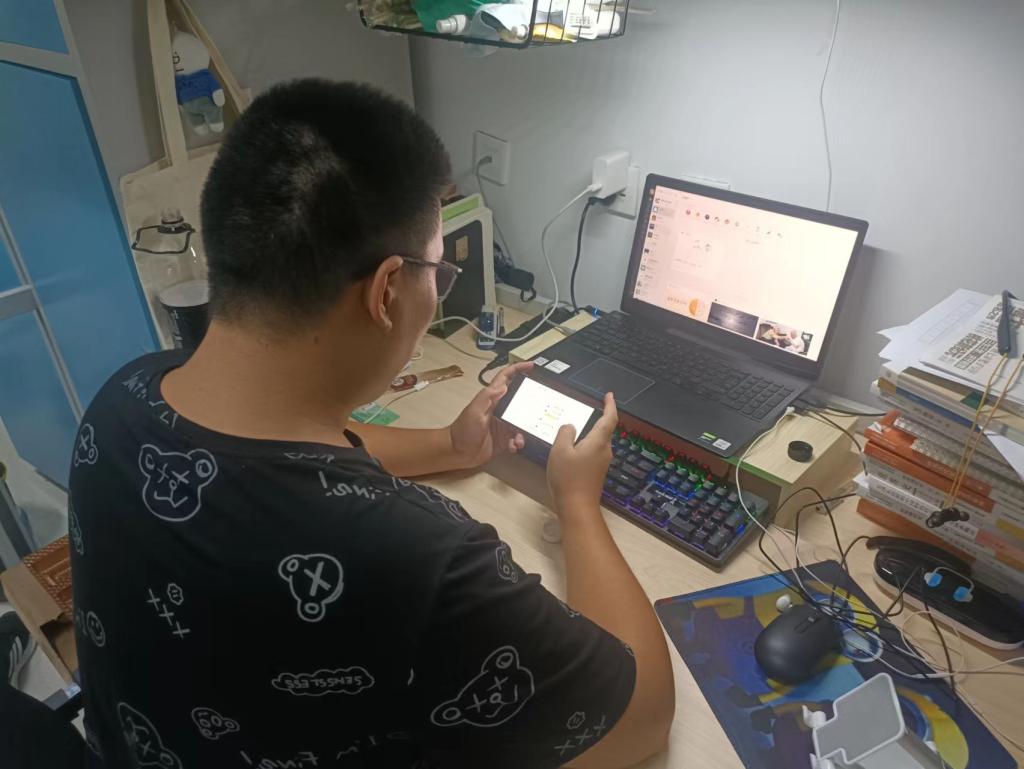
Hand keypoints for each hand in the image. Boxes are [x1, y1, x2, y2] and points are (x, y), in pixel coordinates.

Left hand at [449, 362, 533, 468]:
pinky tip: (513, 446)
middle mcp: (500, 409)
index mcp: (492, 399)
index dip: (518, 369)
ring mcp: (503, 424)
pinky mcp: (504, 438)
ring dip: (525, 429)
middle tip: (540, 408)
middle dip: (531, 403)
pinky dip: (518, 442)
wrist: (458, 453)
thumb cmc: (463, 431)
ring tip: (519, 437)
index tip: (531, 366)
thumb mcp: (474, 411)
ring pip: (522, 422)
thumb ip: (487, 397)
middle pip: (520, 400)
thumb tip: (504, 386)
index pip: (506, 378)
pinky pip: (518, 437)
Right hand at [547, 392, 617, 521]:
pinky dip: (583, 447)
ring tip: (569, 433)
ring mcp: (602, 463)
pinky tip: (570, 452)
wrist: (577, 508)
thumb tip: (570, 426)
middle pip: (603, 430)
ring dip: (586, 435)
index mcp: (598, 442)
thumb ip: (565, 433)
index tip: (609, 396)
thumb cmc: (568, 478)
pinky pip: (592, 453)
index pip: (610, 418)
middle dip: (595, 420)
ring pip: (596, 442)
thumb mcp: (560, 451)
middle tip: (582, 412)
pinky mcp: (596, 472)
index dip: (610, 405)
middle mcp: (604, 451)